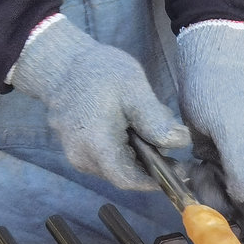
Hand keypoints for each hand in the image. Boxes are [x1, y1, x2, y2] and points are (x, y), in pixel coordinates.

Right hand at [10, 17, 189, 189]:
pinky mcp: (77, 152)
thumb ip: (156, 120)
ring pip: (117, 167)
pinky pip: (107, 159)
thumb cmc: (98, 72)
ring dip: (138, 154)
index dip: (155, 180)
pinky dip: (125, 149)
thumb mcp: (134, 89)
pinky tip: (129, 125)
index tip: (179, 170)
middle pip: (126, 174)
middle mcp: (82, 157)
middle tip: (166, 135)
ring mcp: (76, 156)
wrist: (62, 63)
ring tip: (145, 123)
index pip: (128, 179)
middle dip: (150, 161)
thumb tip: (181, 142)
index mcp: (95, 143)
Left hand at [175, 21, 243, 211]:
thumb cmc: (220, 95)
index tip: (231, 203)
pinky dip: (203, 177)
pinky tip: (195, 164)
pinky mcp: (219, 154)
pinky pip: (214, 177)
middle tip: (205, 180)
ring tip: (198, 169)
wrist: (206, 66)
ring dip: (210, 187)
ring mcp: (236, 159)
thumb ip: (242, 165)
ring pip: (227, 190)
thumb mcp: (230, 130)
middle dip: (225, 198)